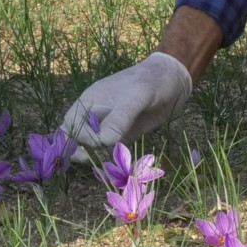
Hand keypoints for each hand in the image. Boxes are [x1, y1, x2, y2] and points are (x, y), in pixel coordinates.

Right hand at [62, 52, 191, 156]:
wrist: (175, 80)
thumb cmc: (151, 81)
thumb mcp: (136, 96)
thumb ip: (119, 118)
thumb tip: (103, 141)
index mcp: (91, 101)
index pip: (71, 124)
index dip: (80, 136)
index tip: (98, 141)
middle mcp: (96, 115)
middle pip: (75, 137)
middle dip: (79, 150)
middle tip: (91, 160)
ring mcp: (109, 126)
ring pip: (92, 146)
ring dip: (96, 157)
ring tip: (107, 166)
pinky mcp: (124, 135)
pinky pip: (111, 150)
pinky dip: (112, 159)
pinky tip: (120, 164)